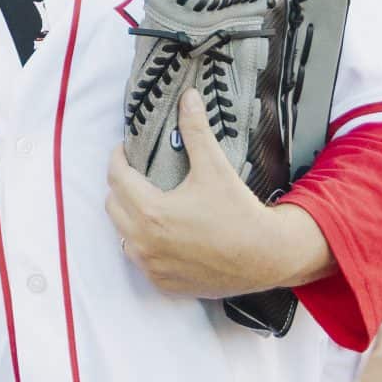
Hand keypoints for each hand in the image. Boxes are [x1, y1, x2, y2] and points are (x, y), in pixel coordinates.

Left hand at [106, 89, 325, 299]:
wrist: (267, 257)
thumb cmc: (239, 211)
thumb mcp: (214, 167)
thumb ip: (195, 130)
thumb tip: (188, 96)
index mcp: (151, 213)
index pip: (116, 178)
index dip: (118, 159)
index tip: (125, 150)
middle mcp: (145, 244)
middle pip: (113, 206)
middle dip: (120, 186)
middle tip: (136, 172)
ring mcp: (153, 268)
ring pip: (123, 236)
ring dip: (129, 216)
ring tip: (147, 199)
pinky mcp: (165, 284)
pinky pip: (141, 260)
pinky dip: (144, 244)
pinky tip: (161, 232)